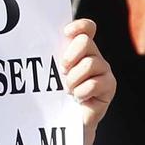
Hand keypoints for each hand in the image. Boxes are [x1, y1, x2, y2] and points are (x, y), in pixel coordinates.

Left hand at [58, 18, 114, 133]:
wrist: (68, 118)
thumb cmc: (57, 92)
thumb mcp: (52, 72)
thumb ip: (50, 57)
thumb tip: (34, 43)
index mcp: (81, 48)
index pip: (87, 28)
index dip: (79, 26)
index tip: (65, 33)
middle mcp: (94, 55)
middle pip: (85, 42)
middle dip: (70, 56)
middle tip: (62, 71)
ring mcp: (104, 69)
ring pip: (89, 64)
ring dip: (73, 80)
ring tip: (69, 90)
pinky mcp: (109, 85)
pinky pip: (94, 83)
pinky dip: (81, 92)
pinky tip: (78, 98)